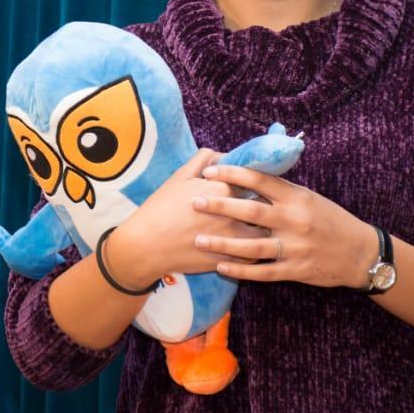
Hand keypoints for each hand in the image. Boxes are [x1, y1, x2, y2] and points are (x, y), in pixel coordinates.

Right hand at [105, 148, 272, 285]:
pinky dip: (257, 250)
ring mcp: (234, 237)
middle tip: (264, 206)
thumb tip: (222, 155)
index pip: (254, 179)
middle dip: (265, 205)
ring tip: (263, 228)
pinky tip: (253, 247)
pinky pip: (255, 254)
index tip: (254, 184)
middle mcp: (234, 212)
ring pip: (265, 231)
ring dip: (266, 229)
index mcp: (223, 187)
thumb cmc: (161, 208)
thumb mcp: (179, 177)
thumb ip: (203, 160)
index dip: (255, 181)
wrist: (147, 245)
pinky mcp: (230, 257)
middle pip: (264, 205)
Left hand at [189, 164, 378, 287]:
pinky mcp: (296, 270)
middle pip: (251, 211)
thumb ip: (281, 190)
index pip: (260, 181)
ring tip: (199, 239)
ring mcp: (295, 247)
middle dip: (220, 205)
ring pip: (252, 246)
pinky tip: (220, 268)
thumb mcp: (309, 198)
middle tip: (194, 201)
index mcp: (297, 198)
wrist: (360, 253)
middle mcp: (295, 221)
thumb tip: (248, 172)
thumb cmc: (330, 220)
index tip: (209, 170)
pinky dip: (240, 271)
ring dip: (223, 243)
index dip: (233, 174)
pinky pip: (263, 272)